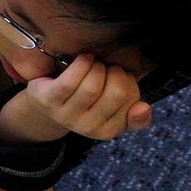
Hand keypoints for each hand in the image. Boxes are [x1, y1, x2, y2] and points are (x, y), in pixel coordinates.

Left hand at [0, 53, 151, 142]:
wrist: (47, 104)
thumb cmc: (87, 103)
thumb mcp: (114, 111)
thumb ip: (136, 115)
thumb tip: (143, 108)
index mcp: (109, 131)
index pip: (133, 102)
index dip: (130, 83)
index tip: (120, 78)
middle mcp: (88, 128)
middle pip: (116, 93)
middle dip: (115, 72)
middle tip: (107, 68)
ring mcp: (67, 116)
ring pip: (92, 86)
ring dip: (97, 66)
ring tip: (94, 64)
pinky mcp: (49, 100)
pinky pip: (70, 81)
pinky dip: (82, 63)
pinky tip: (84, 59)